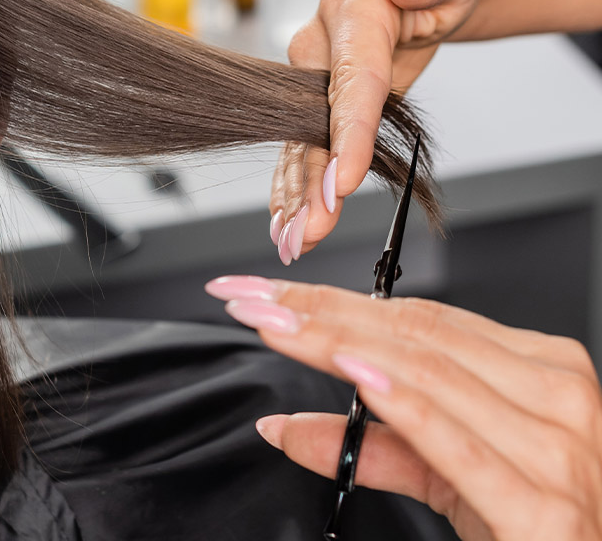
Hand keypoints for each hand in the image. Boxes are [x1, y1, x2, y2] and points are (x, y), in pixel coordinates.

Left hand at [206, 275, 601, 540]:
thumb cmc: (536, 529)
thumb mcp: (451, 478)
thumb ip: (375, 446)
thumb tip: (284, 426)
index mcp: (543, 374)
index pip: (420, 320)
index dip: (334, 300)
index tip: (267, 291)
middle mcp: (558, 399)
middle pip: (416, 337)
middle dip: (319, 313)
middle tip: (250, 298)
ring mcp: (558, 452)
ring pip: (430, 375)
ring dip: (337, 344)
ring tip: (277, 328)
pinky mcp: (544, 511)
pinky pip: (460, 446)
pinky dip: (404, 407)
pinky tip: (357, 379)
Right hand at [269, 0, 481, 263]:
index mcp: (349, 10)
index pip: (350, 81)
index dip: (346, 134)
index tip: (342, 184)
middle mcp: (317, 45)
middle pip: (313, 123)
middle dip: (310, 182)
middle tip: (309, 231)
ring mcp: (310, 76)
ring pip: (300, 143)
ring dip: (294, 197)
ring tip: (292, 243)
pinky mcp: (316, 101)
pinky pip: (303, 148)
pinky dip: (294, 188)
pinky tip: (286, 224)